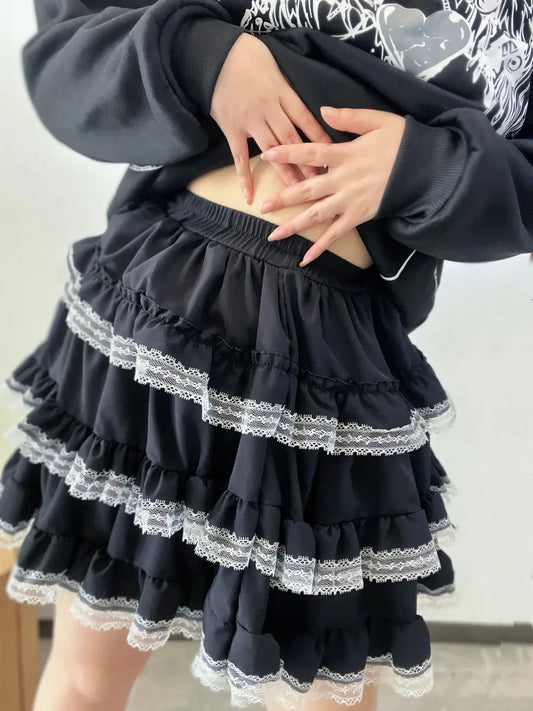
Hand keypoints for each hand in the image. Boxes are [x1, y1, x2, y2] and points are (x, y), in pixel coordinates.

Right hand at [210, 32, 332, 203]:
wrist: (214, 54)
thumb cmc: (247, 55)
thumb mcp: (275, 64)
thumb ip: (288, 87)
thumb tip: (306, 102)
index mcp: (282, 92)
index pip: (305, 119)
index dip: (319, 138)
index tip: (331, 155)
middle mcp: (268, 109)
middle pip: (292, 139)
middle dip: (307, 161)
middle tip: (321, 180)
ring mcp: (249, 120)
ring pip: (272, 150)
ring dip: (285, 172)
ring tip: (297, 190)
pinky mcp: (231, 128)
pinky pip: (239, 156)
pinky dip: (244, 176)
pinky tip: (249, 195)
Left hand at [258, 107, 406, 265]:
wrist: (426, 169)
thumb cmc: (404, 143)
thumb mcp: (379, 121)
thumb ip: (350, 118)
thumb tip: (323, 111)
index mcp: (345, 154)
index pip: (310, 152)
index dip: (288, 153)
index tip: (266, 155)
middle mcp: (343, 180)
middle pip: (307, 190)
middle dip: (283, 199)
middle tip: (262, 207)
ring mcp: (350, 201)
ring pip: (316, 215)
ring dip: (294, 226)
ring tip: (273, 236)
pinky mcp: (359, 216)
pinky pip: (336, 234)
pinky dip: (320, 248)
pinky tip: (305, 259)